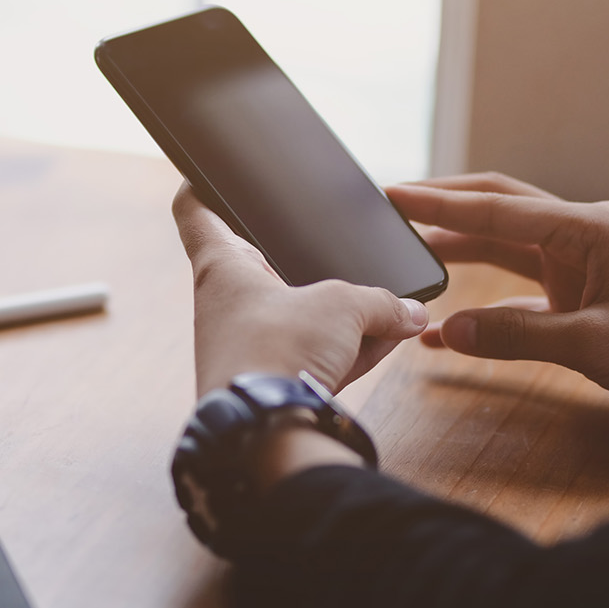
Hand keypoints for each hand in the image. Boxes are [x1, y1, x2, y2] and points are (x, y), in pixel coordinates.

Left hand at [172, 183, 428, 397]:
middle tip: (339, 251)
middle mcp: (224, 306)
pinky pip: (310, 355)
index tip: (207, 172)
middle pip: (262, 265)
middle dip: (305, 262)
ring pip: (296, 317)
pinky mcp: (269, 384)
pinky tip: (384, 345)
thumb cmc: (279, 354)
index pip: (196, 212)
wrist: (265, 435)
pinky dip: (344, 350)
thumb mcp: (344, 308)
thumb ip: (381, 302)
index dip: (202, 185)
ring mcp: (245, 347)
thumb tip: (412, 313)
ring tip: (387, 312)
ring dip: (339, 316)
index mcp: (220, 269)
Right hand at [385, 173, 608, 427]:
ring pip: (507, 245)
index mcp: (592, 228)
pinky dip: (486, 306)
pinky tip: (450, 330)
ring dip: (461, 250)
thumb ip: (516, 335)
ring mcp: (587, 264)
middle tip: (393, 206)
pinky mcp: (586, 296)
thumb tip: (449, 331)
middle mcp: (587, 235)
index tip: (392, 193)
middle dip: (446, 207)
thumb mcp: (592, 344)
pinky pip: (521, 292)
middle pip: (501, 208)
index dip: (440, 203)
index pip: (499, 208)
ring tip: (410, 253)